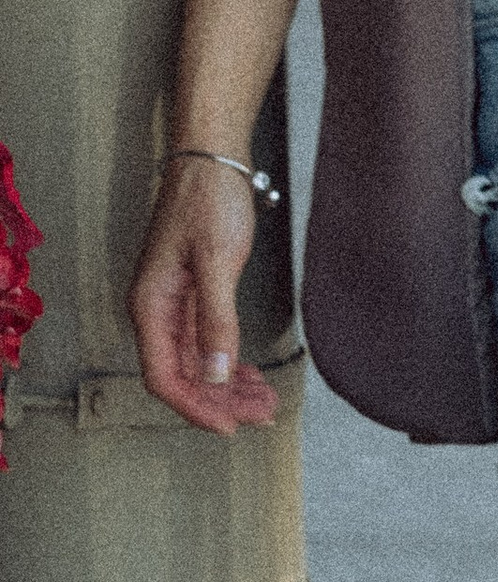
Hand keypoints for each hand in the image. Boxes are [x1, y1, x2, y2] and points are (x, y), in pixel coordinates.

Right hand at [130, 159, 280, 435]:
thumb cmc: (209, 199)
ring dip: (227, 386)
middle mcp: (154, 310)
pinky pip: (203, 342)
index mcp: (150, 306)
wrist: (212, 155)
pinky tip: (249, 373)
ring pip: (195, 361)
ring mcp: (171, 303)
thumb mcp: (218, 260)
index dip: (197, 408)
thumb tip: (216, 376)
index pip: (166, 378)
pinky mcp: (190, 292)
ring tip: (264, 401)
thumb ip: (216, 320)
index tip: (231, 426)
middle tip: (261, 415)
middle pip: (182, 376)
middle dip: (220, 402)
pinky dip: (227, 360)